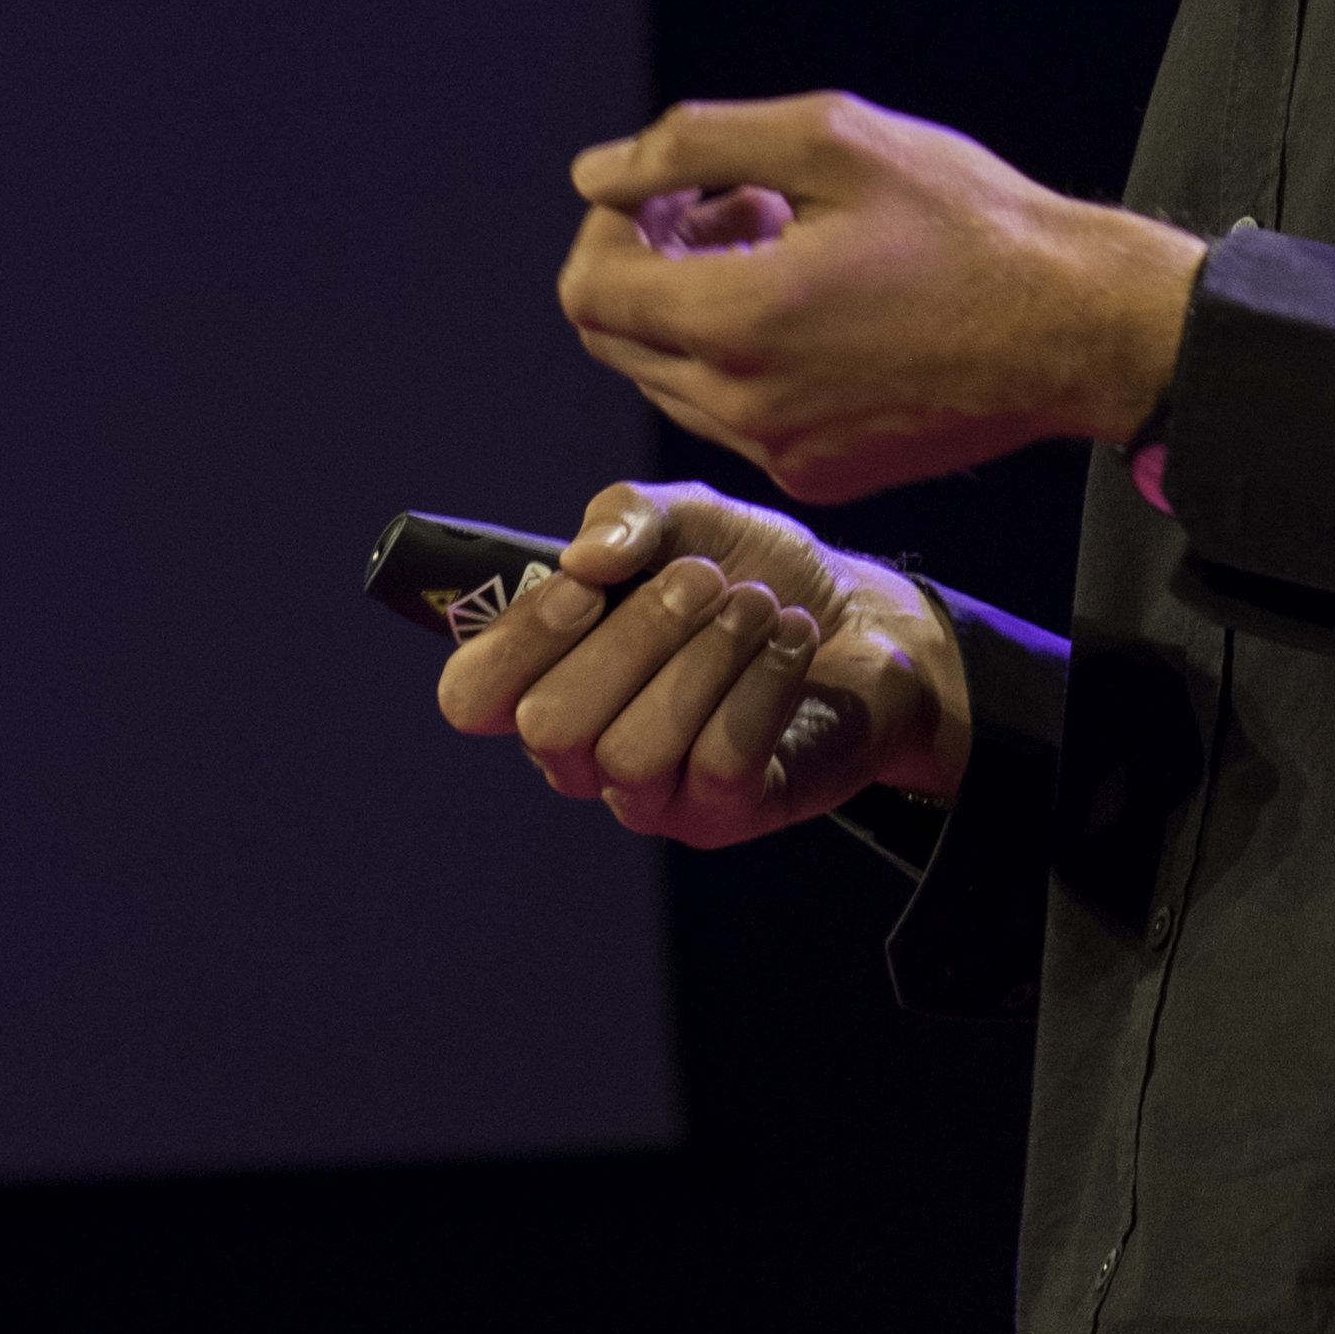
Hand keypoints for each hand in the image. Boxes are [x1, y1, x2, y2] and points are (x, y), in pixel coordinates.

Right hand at [434, 476, 969, 845]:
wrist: (864, 623)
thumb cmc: (754, 573)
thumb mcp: (691, 518)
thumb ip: (628, 517)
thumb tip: (584, 559)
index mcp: (549, 674)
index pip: (470, 696)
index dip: (517, 642)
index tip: (586, 587)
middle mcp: (583, 750)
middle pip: (551, 725)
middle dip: (636, 635)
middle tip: (703, 579)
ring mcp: (651, 795)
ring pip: (632, 753)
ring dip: (706, 658)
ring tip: (758, 606)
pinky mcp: (722, 816)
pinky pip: (718, 762)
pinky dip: (761, 682)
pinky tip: (792, 637)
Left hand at [554, 90, 1203, 501]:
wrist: (1078, 328)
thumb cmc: (968, 221)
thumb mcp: (833, 138)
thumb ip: (695, 144)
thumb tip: (596, 174)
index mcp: (738, 321)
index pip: (588, 289)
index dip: (612, 225)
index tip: (676, 190)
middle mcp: (744, 407)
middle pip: (616, 338)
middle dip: (649, 260)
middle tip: (733, 205)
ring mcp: (781, 453)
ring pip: (671, 378)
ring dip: (694, 306)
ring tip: (785, 243)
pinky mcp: (821, 475)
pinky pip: (733, 414)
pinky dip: (743, 353)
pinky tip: (821, 302)